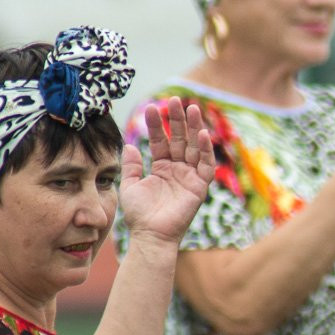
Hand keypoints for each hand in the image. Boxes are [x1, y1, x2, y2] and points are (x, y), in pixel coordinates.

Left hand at [119, 98, 214, 244]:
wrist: (150, 234)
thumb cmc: (139, 214)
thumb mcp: (131, 185)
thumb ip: (131, 165)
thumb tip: (129, 145)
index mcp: (162, 167)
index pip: (161, 141)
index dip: (156, 125)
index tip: (151, 107)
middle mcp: (177, 169)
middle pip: (179, 139)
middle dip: (177, 120)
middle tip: (175, 100)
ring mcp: (189, 176)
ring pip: (193, 147)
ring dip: (194, 128)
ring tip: (191, 108)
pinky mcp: (199, 187)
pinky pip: (205, 165)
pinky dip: (205, 150)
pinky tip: (202, 134)